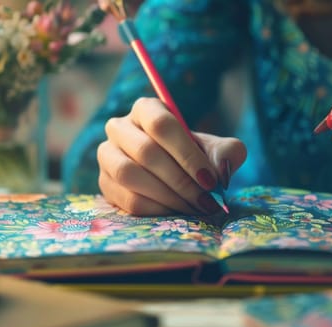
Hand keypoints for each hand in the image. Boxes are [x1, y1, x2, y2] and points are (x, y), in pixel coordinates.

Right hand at [97, 97, 246, 215]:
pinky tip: (175, 212)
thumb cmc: (193, 156)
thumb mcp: (216, 149)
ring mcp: (107, 155)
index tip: (210, 180)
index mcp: (146, 109)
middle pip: (146, 152)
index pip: (162, 125)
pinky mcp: (104, 183)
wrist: (173, 174)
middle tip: (206, 200)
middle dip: (181, 181)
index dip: (186, 154)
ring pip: (130, 175)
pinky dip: (155, 210)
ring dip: (167, 196)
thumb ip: (227, 153)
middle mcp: (119, 127)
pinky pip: (126, 199)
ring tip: (193, 207)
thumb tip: (221, 171)